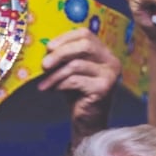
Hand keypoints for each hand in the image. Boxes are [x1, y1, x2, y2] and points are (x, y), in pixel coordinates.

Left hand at [38, 28, 119, 144]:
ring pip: (77, 64)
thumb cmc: (77, 94)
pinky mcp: (104, 88)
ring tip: (44, 82)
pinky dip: (60, 84)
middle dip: (60, 53)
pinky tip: (53, 90)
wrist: (87, 120)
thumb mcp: (70, 71)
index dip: (65, 38)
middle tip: (44, 64)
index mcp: (103, 52)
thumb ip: (63, 57)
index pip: (85, 34)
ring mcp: (110, 74)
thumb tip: (45, 48)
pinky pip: (76, 80)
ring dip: (56, 74)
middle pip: (84, 45)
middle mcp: (111, 60)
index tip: (48, 48)